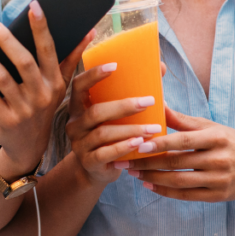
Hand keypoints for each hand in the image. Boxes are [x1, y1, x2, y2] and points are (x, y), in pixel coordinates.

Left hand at [0, 1, 90, 179]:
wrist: (30, 147)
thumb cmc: (43, 106)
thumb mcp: (60, 85)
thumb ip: (72, 57)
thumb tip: (89, 30)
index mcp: (56, 82)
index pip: (49, 50)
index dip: (42, 27)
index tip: (33, 5)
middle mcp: (42, 94)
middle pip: (24, 61)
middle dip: (6, 39)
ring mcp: (24, 108)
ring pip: (2, 78)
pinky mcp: (6, 119)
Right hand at [64, 62, 159, 186]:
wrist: (95, 169)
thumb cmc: (110, 135)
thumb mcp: (115, 115)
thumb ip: (132, 92)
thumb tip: (160, 67)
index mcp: (78, 106)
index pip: (79, 85)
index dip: (93, 74)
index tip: (115, 66)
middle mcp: (74, 123)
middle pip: (96, 111)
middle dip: (124, 106)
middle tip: (149, 102)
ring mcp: (79, 144)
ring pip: (103, 133)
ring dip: (131, 130)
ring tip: (154, 128)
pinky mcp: (88, 161)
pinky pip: (105, 153)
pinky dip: (124, 147)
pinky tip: (140, 143)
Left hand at [122, 106, 234, 201]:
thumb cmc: (228, 141)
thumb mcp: (209, 126)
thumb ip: (182, 120)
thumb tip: (156, 104)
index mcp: (217, 138)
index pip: (183, 141)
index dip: (160, 143)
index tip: (138, 144)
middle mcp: (220, 159)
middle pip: (177, 163)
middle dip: (147, 163)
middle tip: (124, 160)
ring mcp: (220, 180)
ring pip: (179, 181)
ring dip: (152, 178)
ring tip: (133, 173)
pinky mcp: (218, 196)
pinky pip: (187, 195)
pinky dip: (165, 191)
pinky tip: (149, 185)